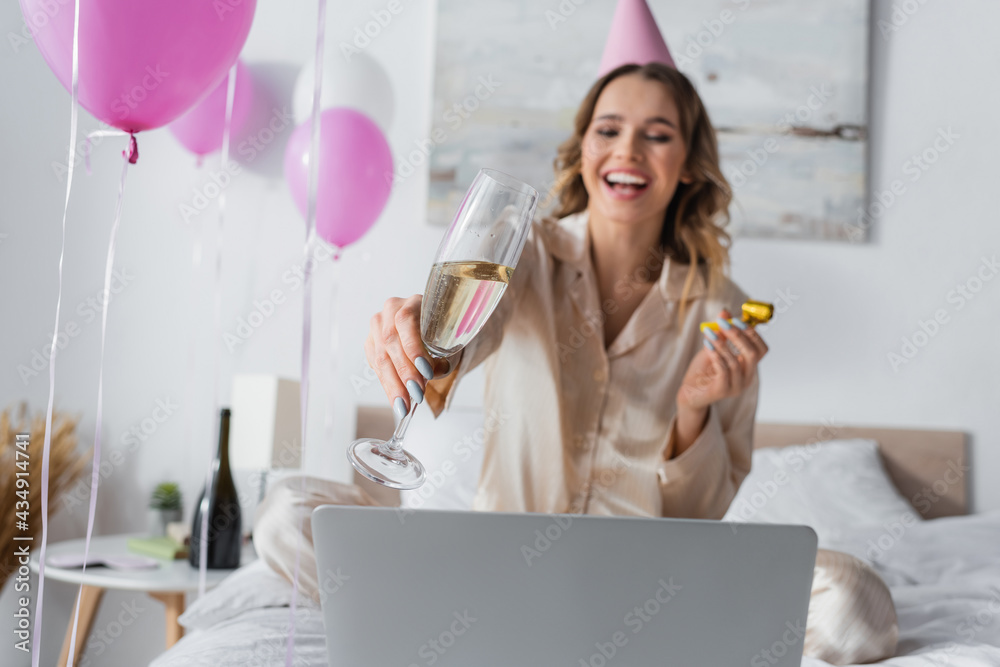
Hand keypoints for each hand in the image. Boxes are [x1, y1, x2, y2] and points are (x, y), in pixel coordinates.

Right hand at [364, 295, 450, 417]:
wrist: (431, 332)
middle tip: (416, 394)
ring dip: (394, 383)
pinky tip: (396, 400)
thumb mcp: (447, 345)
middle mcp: (391, 309)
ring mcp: (377, 326)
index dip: (413, 347)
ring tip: (404, 405)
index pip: (406, 321)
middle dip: (404, 372)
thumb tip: (425, 377)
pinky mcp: (371, 342)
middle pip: (391, 341)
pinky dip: (387, 384)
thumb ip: (439, 360)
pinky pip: (375, 365)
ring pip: (380, 356)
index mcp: (413, 301)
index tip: (426, 371)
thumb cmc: (441, 337)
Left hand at [676, 308, 768, 411]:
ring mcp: (736, 386)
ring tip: (709, 332)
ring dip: (722, 344)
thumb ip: (721, 332)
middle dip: (738, 336)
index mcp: (749, 366)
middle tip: (723, 323)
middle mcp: (747, 377)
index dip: (752, 333)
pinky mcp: (723, 391)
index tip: (736, 320)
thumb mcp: (713, 347)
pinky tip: (707, 344)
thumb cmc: (704, 370)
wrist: (689, 392)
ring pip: (735, 362)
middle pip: (753, 354)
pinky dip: (716, 355)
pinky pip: (723, 371)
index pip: (761, 349)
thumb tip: (724, 311)